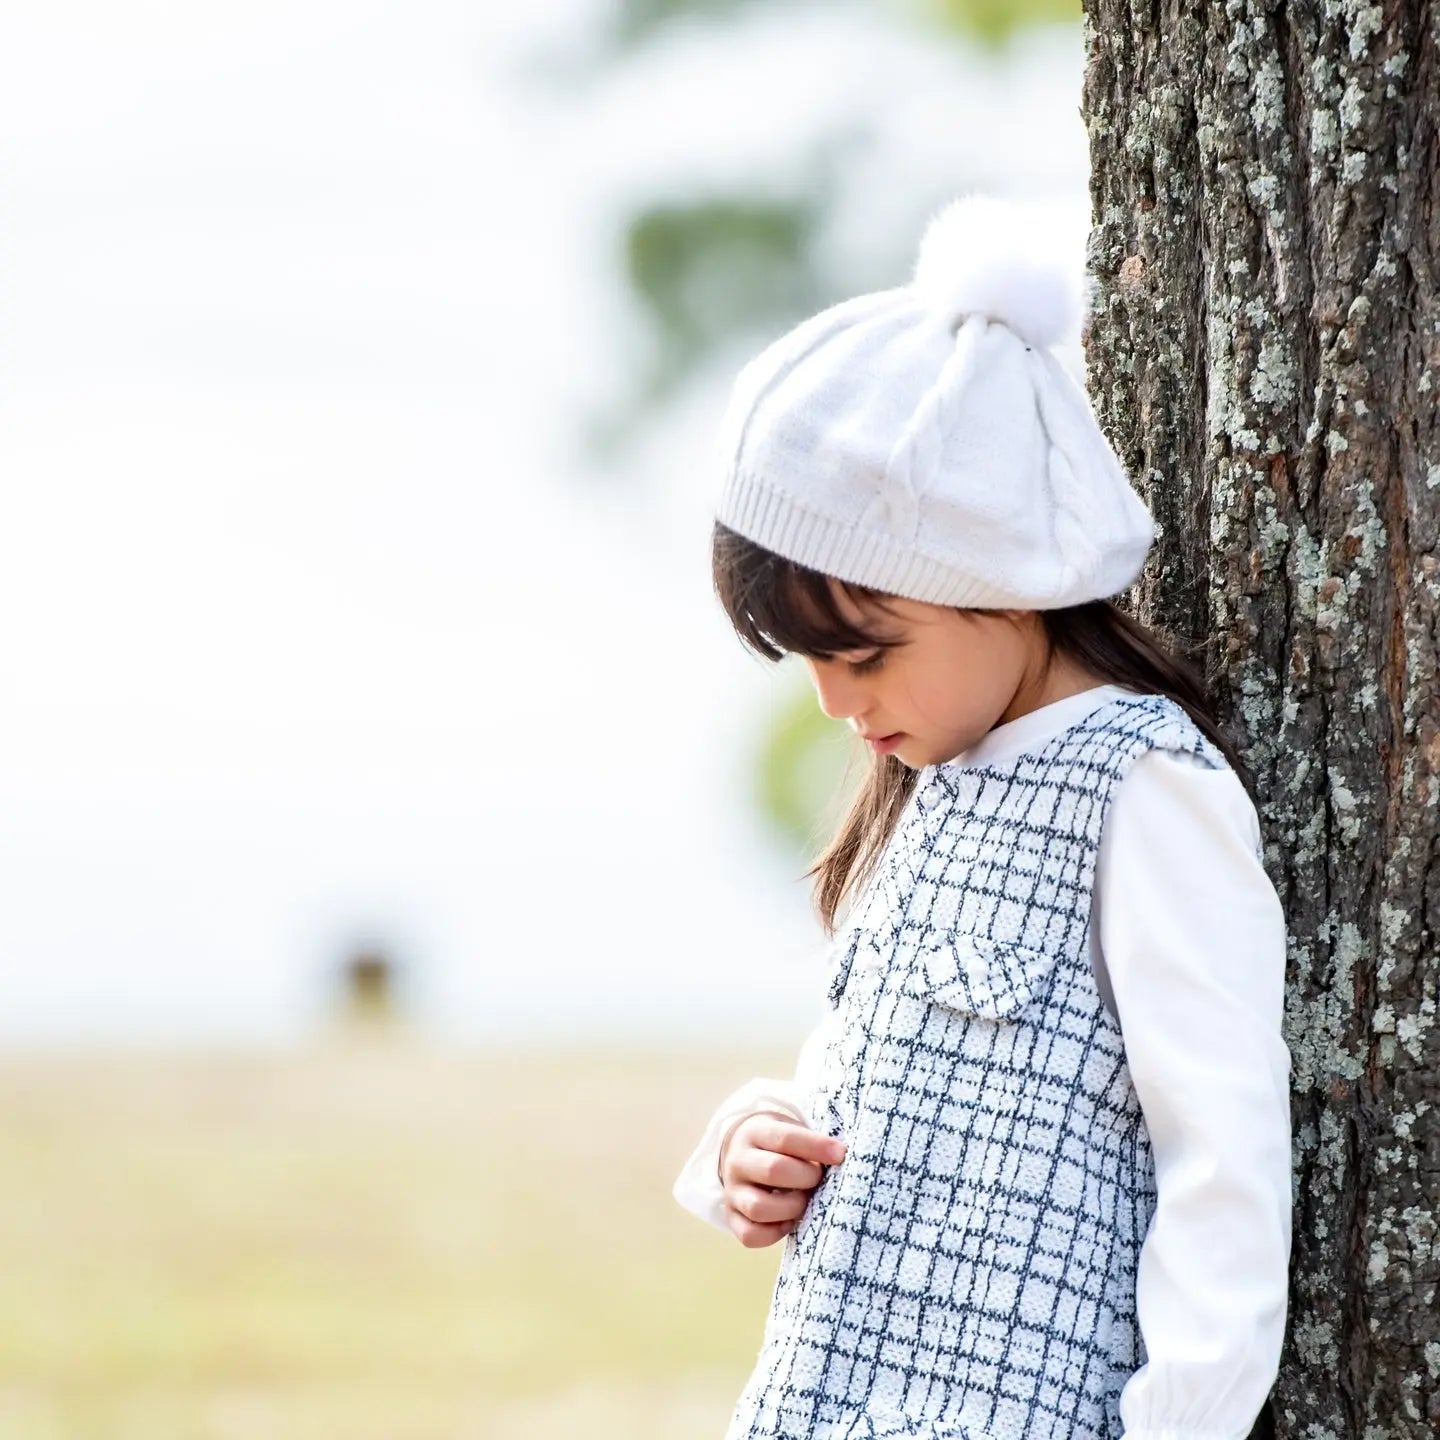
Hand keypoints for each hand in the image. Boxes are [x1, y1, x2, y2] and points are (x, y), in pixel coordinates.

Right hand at [717, 1108, 846, 1248]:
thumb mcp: (791, 1131)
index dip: (816, 1147)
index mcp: (754, 1133)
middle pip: (773, 1170)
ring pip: (758, 1207)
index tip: (840, 1154)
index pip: (785, 1138)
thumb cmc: (780, 1145)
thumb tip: (840, 1157)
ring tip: (803, 1201)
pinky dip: (774, 1233)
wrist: (742, 1153)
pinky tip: (788, 1220)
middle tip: (818, 1179)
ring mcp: (732, 1191)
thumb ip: (811, 1143)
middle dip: (806, 1177)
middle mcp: (738, 1161)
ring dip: (791, 1208)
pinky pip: (749, 1235)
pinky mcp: (731, 1216)